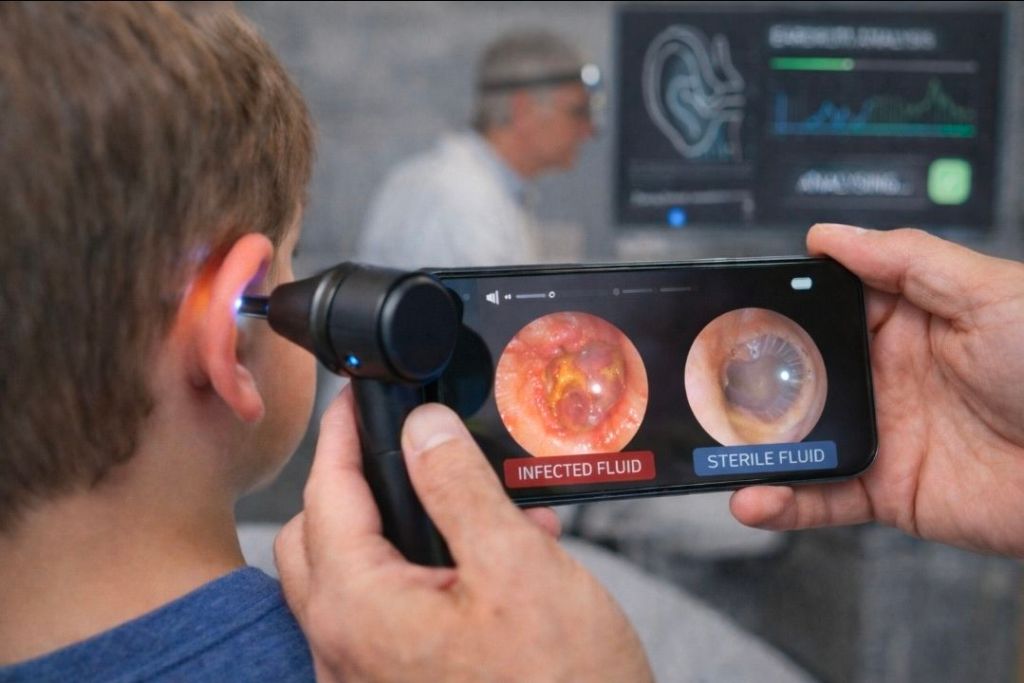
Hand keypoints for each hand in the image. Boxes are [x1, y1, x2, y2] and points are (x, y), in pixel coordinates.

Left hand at [275, 388, 652, 681]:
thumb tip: (422, 428)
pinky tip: (488, 561)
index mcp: (359, 609)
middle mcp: (345, 648)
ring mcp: (367, 676)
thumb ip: (458, 487)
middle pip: (319, 536)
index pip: (326, 495)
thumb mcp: (516, 567)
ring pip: (352, 576)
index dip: (340, 436)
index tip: (355, 399)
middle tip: (395, 441)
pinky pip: (386, 613)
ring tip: (471, 501)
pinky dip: (417, 573)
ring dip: (396, 527)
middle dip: (353, 480)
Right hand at [731, 224, 1023, 556]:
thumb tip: (828, 236)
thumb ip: (906, 261)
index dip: (780, 306)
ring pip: (799, 438)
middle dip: (749, 376)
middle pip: (799, 374)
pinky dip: (784, 503)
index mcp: (904, 324)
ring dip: (754, 444)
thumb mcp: (988, 292)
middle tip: (701, 377)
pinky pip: (823, 498)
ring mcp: (881, 435)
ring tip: (712, 443)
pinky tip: (752, 497)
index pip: (825, 308)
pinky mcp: (887, 491)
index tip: (734, 305)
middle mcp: (884, 378)